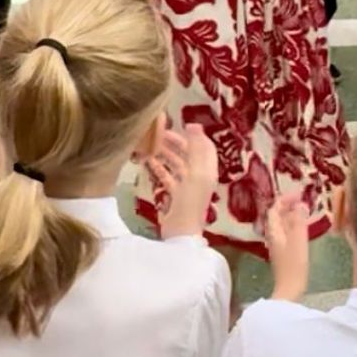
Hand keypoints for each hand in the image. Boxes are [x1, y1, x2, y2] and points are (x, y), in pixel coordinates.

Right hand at [151, 124, 219, 238]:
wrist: (180, 231)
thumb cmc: (190, 201)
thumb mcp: (196, 172)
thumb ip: (195, 148)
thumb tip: (194, 125)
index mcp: (208, 170)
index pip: (205, 147)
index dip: (195, 135)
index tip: (181, 125)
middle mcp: (199, 176)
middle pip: (189, 154)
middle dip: (176, 143)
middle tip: (159, 133)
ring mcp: (187, 187)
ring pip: (177, 165)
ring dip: (166, 154)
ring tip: (151, 145)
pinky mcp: (175, 196)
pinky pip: (167, 177)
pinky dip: (159, 168)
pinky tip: (148, 161)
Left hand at [266, 193, 310, 300]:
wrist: (290, 289)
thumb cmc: (294, 264)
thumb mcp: (298, 239)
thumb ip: (298, 221)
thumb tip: (299, 204)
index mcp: (274, 231)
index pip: (275, 208)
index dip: (285, 199)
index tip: (299, 194)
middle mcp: (273, 236)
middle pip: (277, 216)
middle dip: (289, 206)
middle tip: (303, 201)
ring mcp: (277, 245)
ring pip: (282, 224)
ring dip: (292, 215)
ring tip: (306, 211)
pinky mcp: (283, 253)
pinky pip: (286, 233)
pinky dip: (294, 225)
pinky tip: (304, 228)